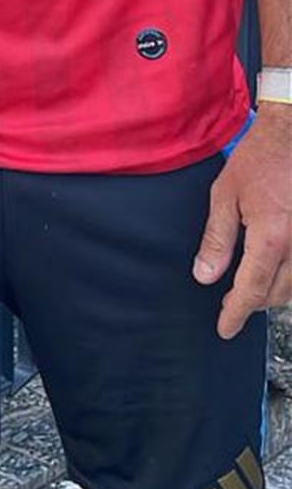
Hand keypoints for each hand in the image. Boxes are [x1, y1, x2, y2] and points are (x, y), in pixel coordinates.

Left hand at [193, 105, 291, 339]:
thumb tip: (205, 276)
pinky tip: (278, 271)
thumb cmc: (260, 159)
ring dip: (274, 293)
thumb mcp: (226, 196)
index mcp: (271, 237)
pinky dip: (291, 277)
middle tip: (231, 303)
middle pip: (276, 294)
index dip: (236, 314)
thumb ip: (217, 240)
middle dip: (253, 303)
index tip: (224, 329)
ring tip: (253, 289)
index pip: (251, 290)